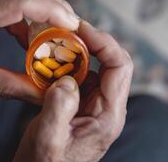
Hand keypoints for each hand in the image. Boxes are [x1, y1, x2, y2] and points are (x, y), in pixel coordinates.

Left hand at [0, 0, 78, 101]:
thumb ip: (11, 86)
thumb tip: (43, 93)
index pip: (20, 0)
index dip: (52, 10)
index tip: (73, 26)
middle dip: (56, 8)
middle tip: (74, 29)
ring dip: (46, 10)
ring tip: (61, 32)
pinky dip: (31, 15)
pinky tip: (34, 36)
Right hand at [14, 21, 133, 161]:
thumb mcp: (48, 139)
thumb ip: (59, 108)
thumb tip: (67, 79)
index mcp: (108, 116)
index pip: (120, 67)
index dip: (104, 42)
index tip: (81, 29)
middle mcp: (107, 108)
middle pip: (111, 63)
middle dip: (92, 43)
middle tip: (67, 31)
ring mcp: (95, 106)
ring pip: (95, 68)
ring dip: (78, 53)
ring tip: (56, 44)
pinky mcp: (83, 105)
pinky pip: (81, 78)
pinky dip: (68, 66)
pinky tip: (51, 64)